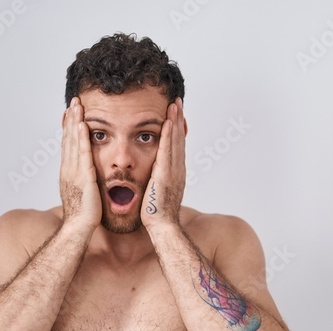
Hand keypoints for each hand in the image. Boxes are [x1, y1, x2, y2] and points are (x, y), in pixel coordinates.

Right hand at [59, 97, 101, 230]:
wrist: (78, 227)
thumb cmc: (82, 215)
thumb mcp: (82, 192)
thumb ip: (83, 181)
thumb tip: (87, 175)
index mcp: (68, 172)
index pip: (68, 145)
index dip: (69, 128)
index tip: (71, 114)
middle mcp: (68, 169)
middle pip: (68, 139)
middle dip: (71, 119)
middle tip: (73, 102)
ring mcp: (73, 171)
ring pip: (73, 142)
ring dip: (75, 122)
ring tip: (77, 106)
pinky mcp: (82, 176)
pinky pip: (82, 153)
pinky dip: (81, 138)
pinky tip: (83, 125)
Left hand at [141, 98, 185, 229]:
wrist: (162, 226)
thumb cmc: (157, 214)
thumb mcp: (157, 193)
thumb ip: (157, 181)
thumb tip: (153, 177)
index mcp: (175, 173)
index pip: (176, 146)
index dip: (176, 130)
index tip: (174, 115)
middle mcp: (178, 169)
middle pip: (179, 139)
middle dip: (178, 120)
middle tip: (177, 102)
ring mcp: (174, 171)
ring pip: (176, 141)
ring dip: (175, 121)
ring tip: (174, 104)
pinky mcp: (166, 174)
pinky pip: (168, 150)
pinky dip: (169, 135)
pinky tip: (168, 122)